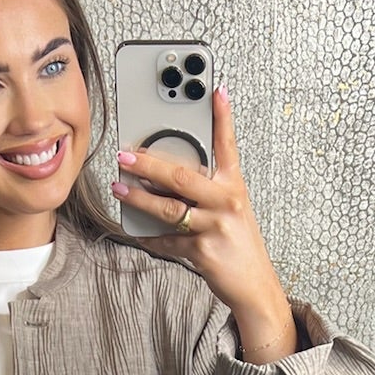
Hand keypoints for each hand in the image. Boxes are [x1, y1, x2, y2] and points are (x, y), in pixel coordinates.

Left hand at [111, 85, 290, 329]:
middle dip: (150, 163)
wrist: (254, 285)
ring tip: (120, 189)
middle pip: (183, 176)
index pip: (227, 145)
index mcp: (233, 186)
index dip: (223, 117)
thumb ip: (206, 188)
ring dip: (140, 198)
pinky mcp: (203, 252)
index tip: (215, 90)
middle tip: (126, 155)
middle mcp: (226, 202)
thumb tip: (168, 174)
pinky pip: (167, 241)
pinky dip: (148, 237)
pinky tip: (135, 230)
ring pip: (169, 209)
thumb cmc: (238, 243)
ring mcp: (215, 227)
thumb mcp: (231, 208)